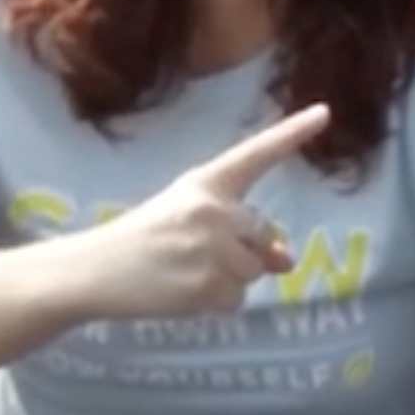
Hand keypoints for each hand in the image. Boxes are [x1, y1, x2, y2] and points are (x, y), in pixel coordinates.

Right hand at [70, 106, 322, 320]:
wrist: (88, 272)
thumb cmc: (142, 241)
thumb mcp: (188, 221)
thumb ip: (241, 232)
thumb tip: (288, 260)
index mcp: (205, 183)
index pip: (255, 154)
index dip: (292, 133)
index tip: (326, 112)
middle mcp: (213, 209)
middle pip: (264, 234)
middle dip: (242, 251)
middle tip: (189, 254)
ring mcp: (212, 247)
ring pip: (253, 271)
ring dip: (226, 279)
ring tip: (181, 273)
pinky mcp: (207, 284)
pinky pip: (236, 299)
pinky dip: (214, 302)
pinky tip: (180, 292)